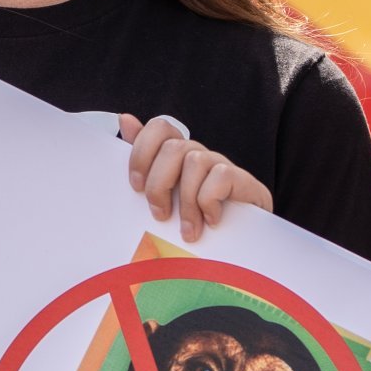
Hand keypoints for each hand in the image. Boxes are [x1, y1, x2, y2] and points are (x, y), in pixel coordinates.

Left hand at [119, 115, 271, 242]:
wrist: (239, 250)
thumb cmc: (193, 224)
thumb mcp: (162, 198)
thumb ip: (144, 162)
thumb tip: (126, 119)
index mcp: (178, 156)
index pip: (159, 128)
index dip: (142, 152)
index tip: (136, 186)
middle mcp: (200, 155)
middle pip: (173, 148)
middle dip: (159, 185)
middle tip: (160, 214)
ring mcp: (222, 166)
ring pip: (195, 161)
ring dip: (187, 202)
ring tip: (188, 230)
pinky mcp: (244, 181)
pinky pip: (220, 176)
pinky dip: (210, 202)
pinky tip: (211, 220)